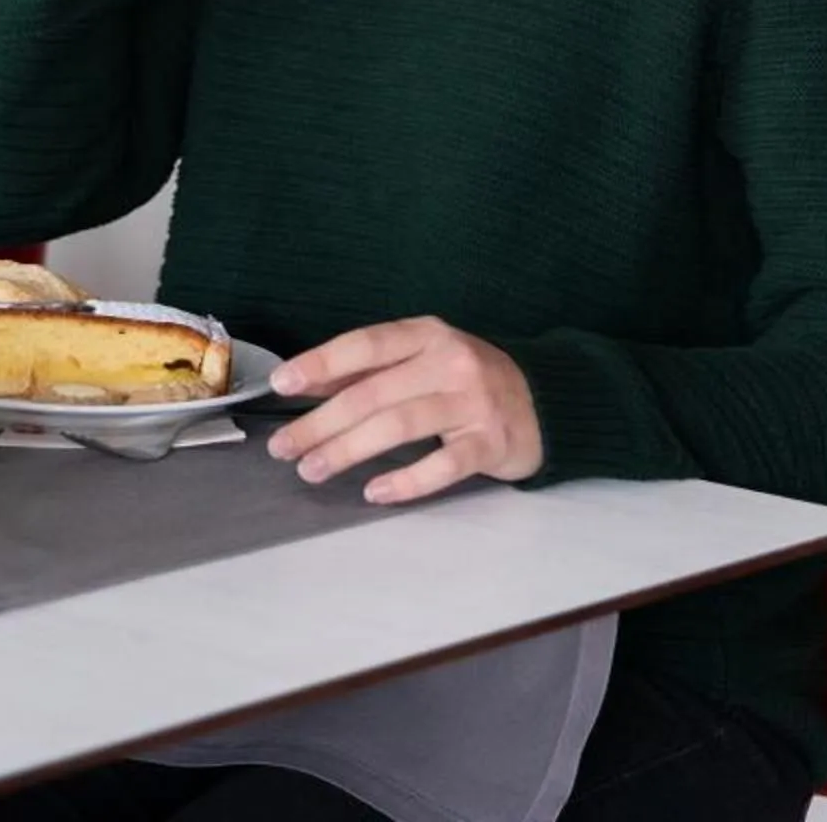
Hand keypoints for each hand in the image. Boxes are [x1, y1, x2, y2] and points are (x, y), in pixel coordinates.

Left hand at [266, 316, 542, 504]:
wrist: (546, 400)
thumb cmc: (464, 381)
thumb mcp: (420, 359)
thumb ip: (366, 370)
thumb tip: (301, 383)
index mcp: (426, 334)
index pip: (364, 345)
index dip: (320, 364)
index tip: (280, 385)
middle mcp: (450, 362)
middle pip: (372, 393)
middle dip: (320, 423)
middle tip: (283, 448)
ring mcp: (474, 403)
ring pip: (399, 426)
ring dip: (348, 451)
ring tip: (313, 469)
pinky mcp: (493, 442)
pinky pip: (443, 465)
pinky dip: (406, 481)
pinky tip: (374, 492)